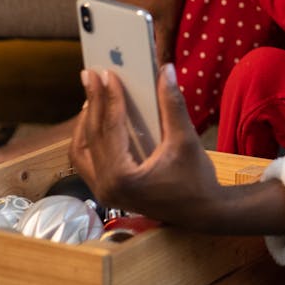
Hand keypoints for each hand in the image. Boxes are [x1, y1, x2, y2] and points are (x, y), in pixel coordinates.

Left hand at [70, 65, 284, 235]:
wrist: (203, 213)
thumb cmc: (197, 180)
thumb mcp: (185, 140)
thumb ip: (172, 105)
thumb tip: (166, 71)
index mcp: (123, 176)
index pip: (111, 128)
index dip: (109, 97)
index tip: (107, 73)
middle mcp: (106, 187)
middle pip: (92, 136)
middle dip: (93, 102)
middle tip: (91, 75)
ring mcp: (104, 192)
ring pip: (82, 150)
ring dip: (85, 122)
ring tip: (91, 95)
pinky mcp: (107, 192)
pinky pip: (87, 162)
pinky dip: (88, 139)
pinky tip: (95, 121)